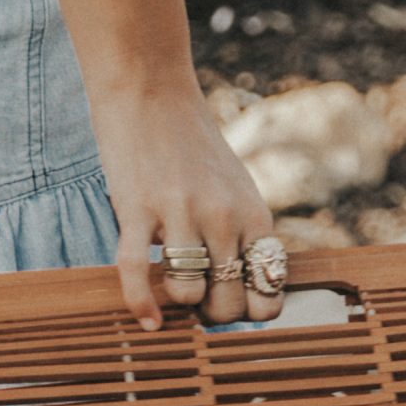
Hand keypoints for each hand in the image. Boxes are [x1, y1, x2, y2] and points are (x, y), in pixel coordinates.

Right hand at [95, 82, 278, 330]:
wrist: (150, 87)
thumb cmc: (192, 145)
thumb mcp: (235, 187)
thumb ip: (243, 234)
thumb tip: (246, 293)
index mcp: (254, 215)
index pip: (269, 295)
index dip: (250, 314)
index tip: (231, 306)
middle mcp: (223, 216)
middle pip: (228, 305)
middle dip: (211, 313)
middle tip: (196, 296)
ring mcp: (180, 212)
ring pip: (188, 293)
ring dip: (176, 300)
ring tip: (169, 283)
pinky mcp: (136, 206)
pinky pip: (137, 271)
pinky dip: (140, 303)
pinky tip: (146, 318)